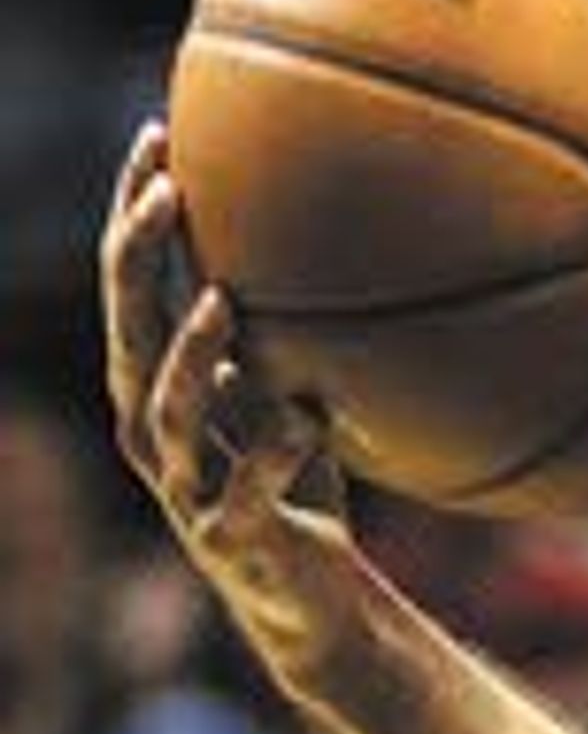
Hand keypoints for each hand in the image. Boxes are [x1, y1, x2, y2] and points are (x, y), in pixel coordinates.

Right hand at [99, 122, 352, 601]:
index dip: (134, 214)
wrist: (311, 597)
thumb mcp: (288, 390)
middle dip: (138, 256)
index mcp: (157, 384)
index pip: (133, 283)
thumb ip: (283, 331)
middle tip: (166, 189)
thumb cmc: (296, 482)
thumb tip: (315, 245)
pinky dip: (279, 448)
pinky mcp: (230, 535)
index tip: (155, 136)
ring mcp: (183, 484)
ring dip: (190, 351)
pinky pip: (249, 486)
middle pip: (126, 328)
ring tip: (222, 300)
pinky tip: (314, 416)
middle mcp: (150, 427)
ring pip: (166, 409)